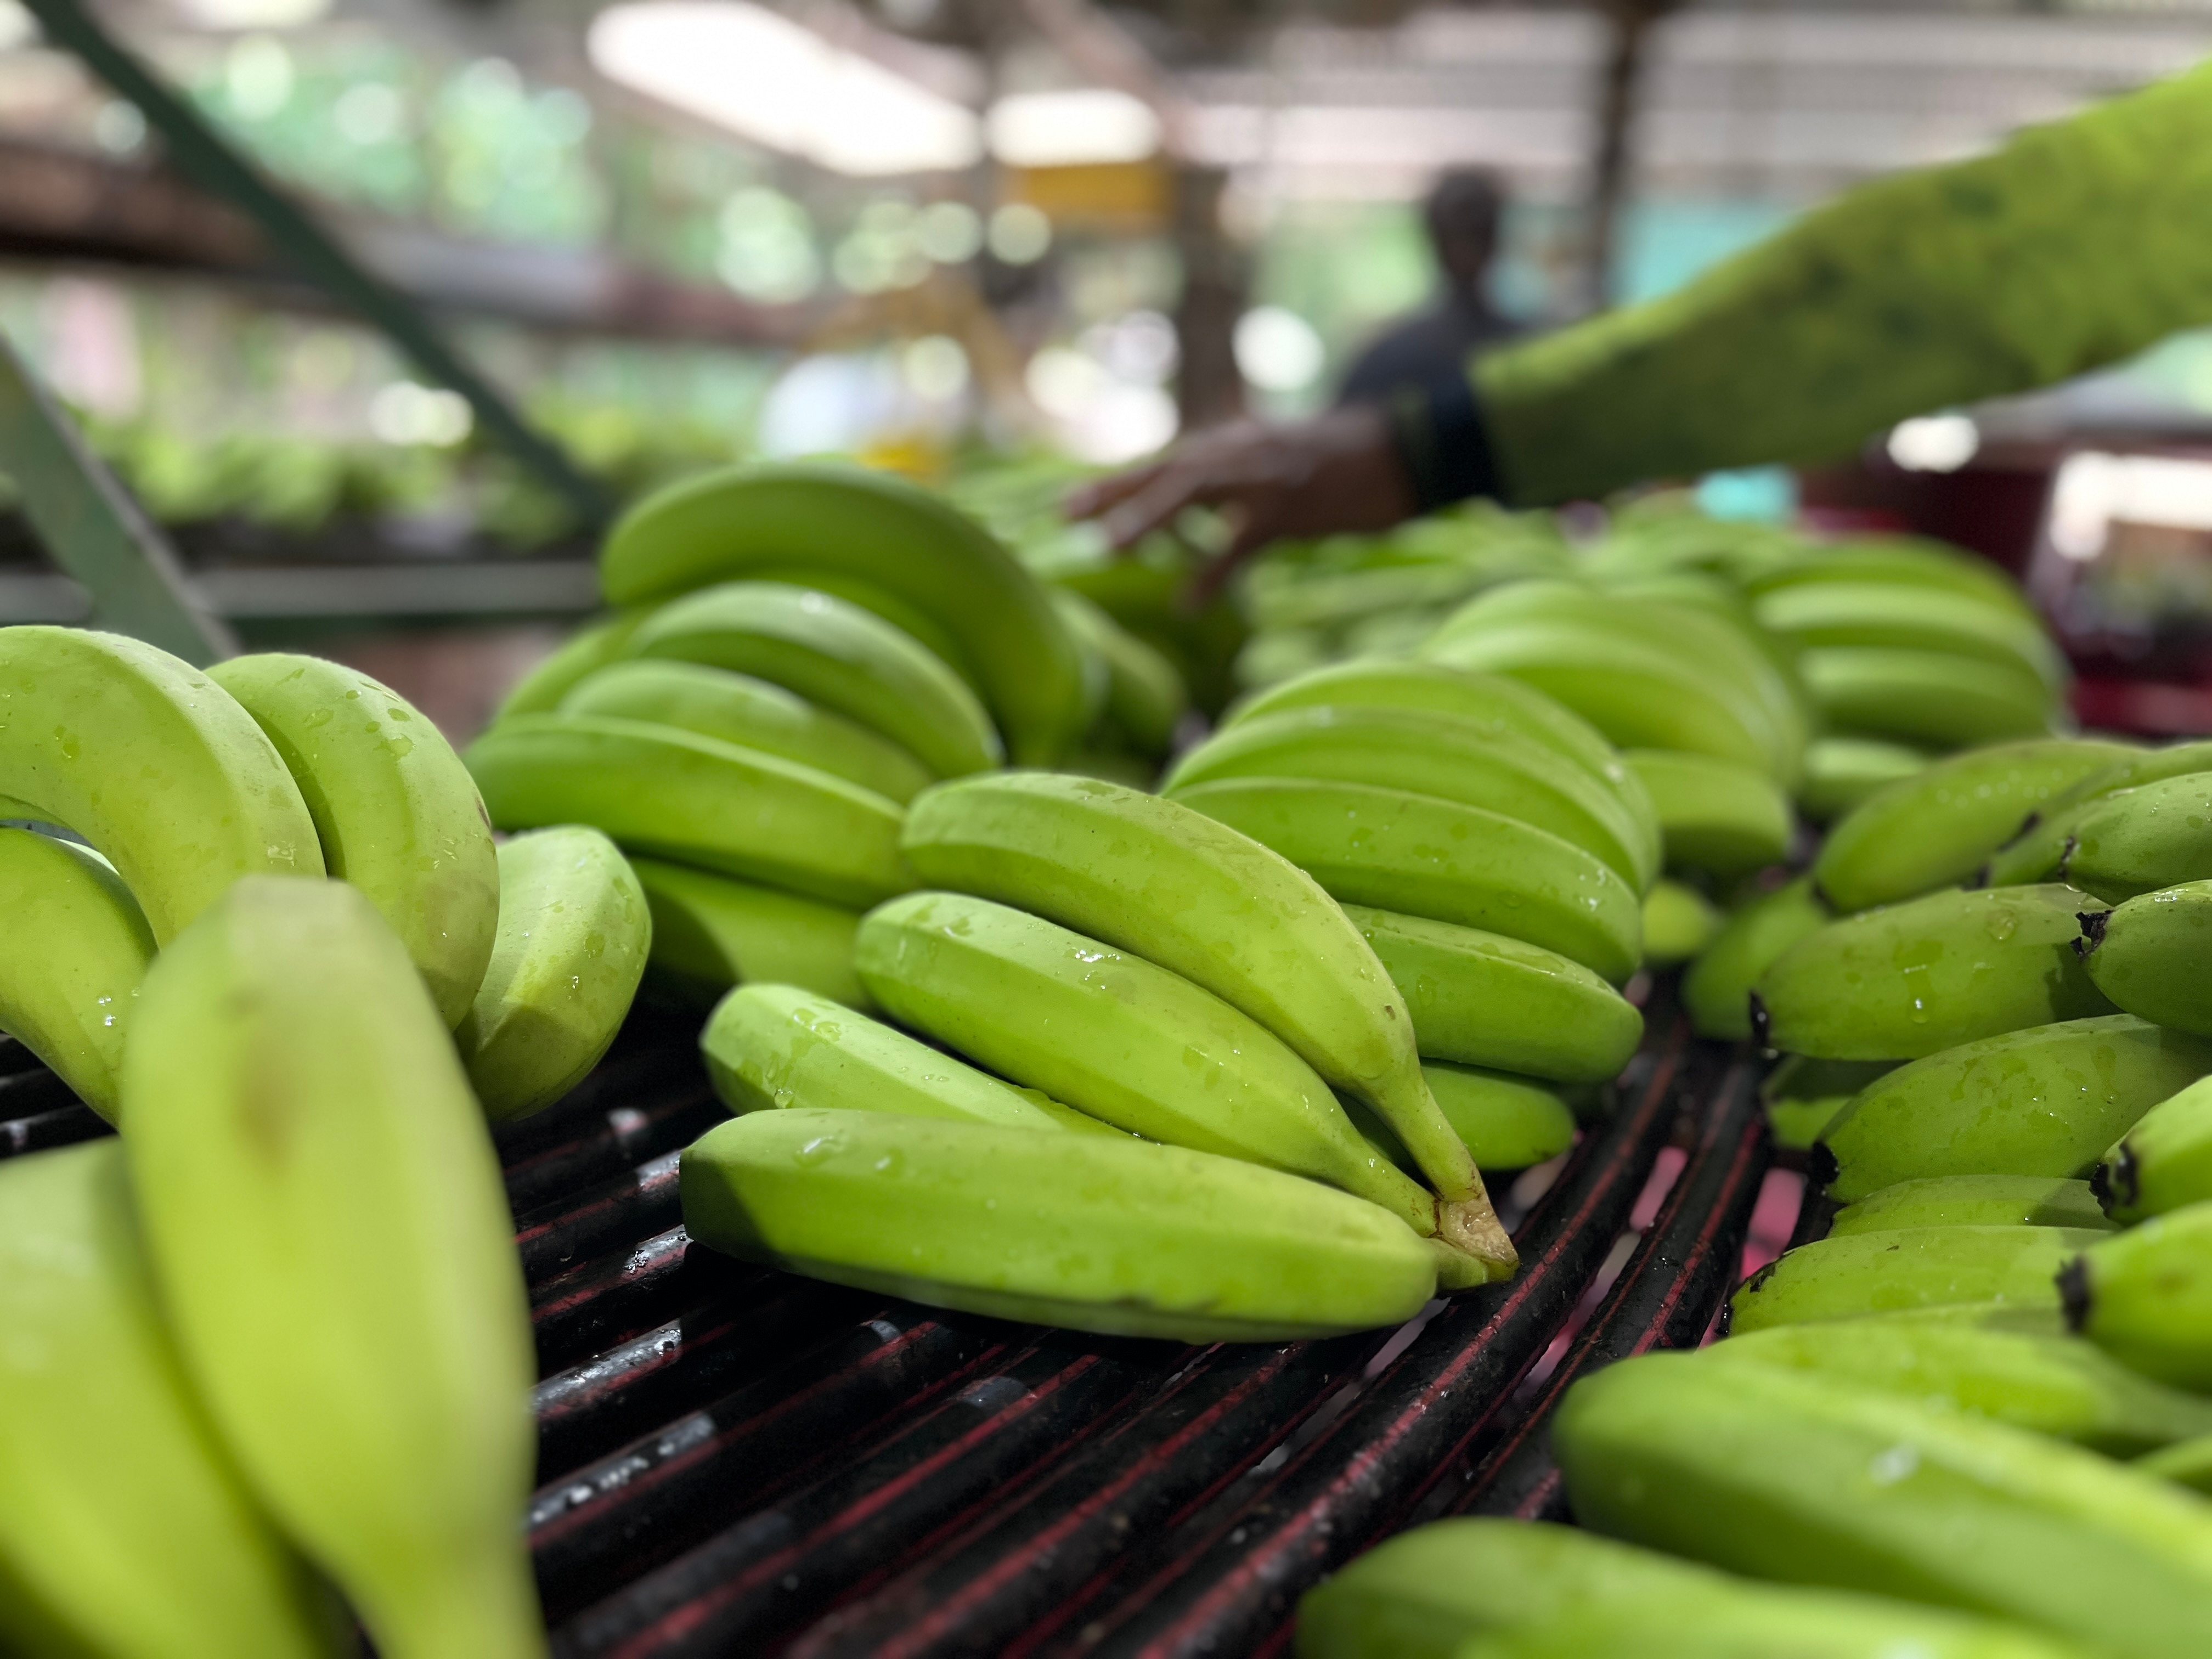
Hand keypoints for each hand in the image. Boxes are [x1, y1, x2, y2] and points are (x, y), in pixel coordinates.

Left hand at [1064, 403, 1415, 601]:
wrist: (1393, 452)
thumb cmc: (1329, 463)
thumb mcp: (1270, 458)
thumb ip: (1226, 475)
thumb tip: (1185, 496)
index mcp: (1229, 446)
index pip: (1161, 464)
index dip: (1114, 485)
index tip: (1067, 506)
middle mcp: (1238, 453)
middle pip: (1166, 472)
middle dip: (1116, 494)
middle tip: (1068, 516)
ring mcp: (1263, 478)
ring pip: (1194, 492)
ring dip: (1151, 518)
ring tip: (1111, 546)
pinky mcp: (1290, 510)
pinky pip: (1242, 544)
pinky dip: (1213, 574)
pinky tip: (1187, 604)